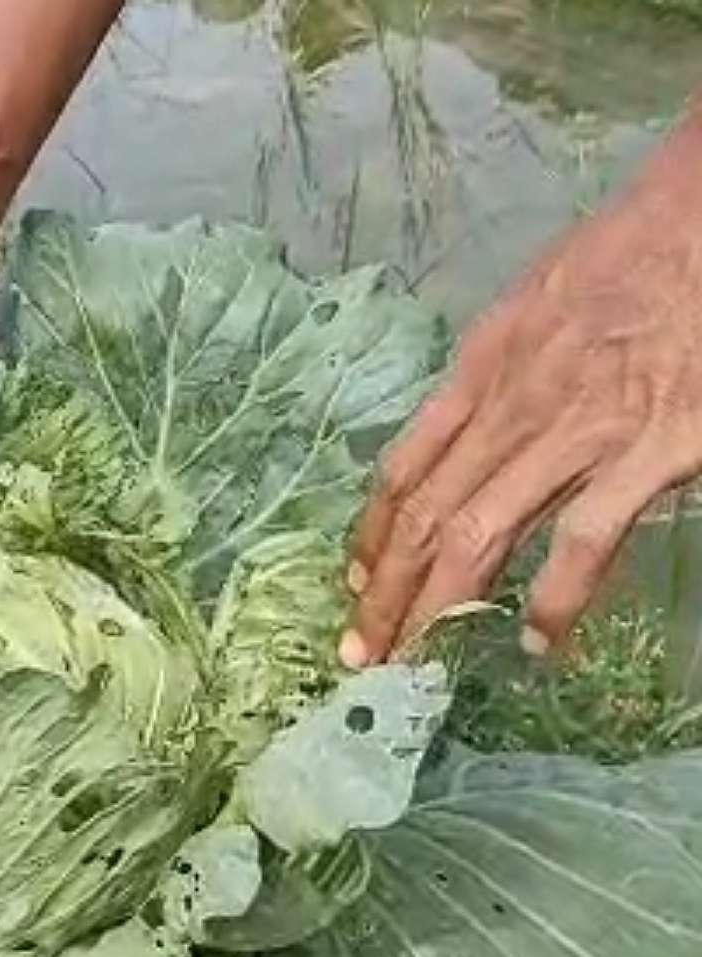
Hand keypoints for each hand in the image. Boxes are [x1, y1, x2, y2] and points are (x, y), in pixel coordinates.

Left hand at [342, 142, 701, 665]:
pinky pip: (583, 539)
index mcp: (482, 367)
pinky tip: (536, 641)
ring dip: (434, 609)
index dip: (372, 533)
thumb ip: (506, 369)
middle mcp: (511, 404)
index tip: (354, 583)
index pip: (404, 465)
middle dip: (384, 592)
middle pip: (422, 514)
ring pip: (474, 535)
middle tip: (356, 653)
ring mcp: (576, 431)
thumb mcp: (541, 301)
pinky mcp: (648, 451)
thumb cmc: (640, 248)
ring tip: (410, 664)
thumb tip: (482, 424)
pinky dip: (553, 597)